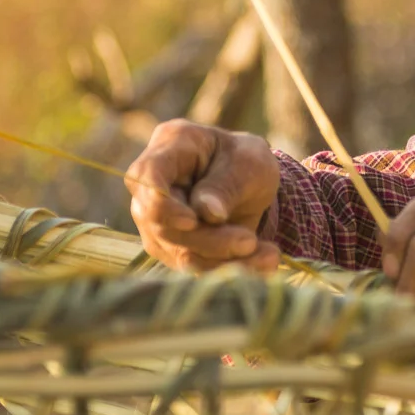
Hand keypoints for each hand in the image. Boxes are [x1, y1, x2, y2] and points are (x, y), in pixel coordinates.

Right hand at [127, 119, 281, 272]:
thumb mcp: (249, 162)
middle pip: (162, 223)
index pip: (147, 176)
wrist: (250, 184)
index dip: (162, 204)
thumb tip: (207, 214)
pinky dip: (230, 268)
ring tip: (268, 255)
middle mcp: (151, 185)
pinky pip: (195, 267)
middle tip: (251, 241)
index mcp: (171, 145)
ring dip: (224, 260)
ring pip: (178, 251)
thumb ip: (226, 186)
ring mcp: (155, 220)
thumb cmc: (246, 161)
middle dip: (208, 240)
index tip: (193, 221)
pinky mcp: (170, 248)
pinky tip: (262, 262)